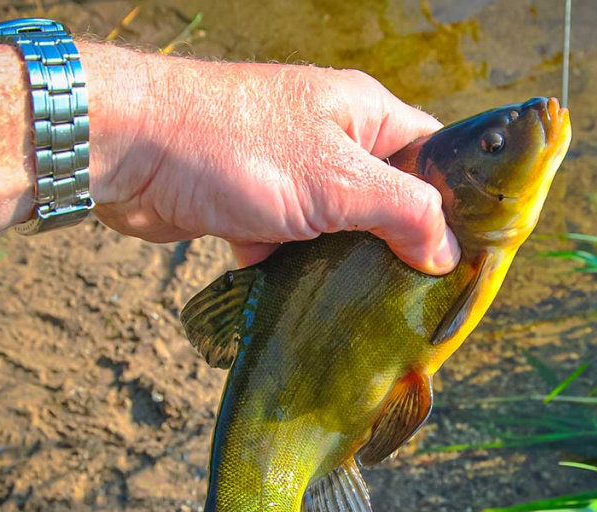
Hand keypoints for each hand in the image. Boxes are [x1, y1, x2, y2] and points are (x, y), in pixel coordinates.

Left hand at [83, 44, 458, 273]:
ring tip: (371, 313)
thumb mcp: (337, 181)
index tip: (470, 258)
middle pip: (388, 198)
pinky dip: (296, 271)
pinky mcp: (253, 206)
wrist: (127, 149)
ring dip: (347, 265)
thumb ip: (404, 212)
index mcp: (364, 114)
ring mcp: (290, 173)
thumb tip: (448, 252)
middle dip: (400, 246)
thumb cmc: (236, 148)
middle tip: (420, 299)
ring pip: (339, 228)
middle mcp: (331, 139)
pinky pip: (292, 245)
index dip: (458, 202)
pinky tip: (304, 304)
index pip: (433, 154)